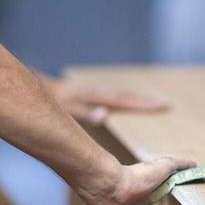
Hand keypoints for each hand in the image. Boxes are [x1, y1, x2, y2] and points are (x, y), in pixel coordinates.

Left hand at [41, 75, 169, 124]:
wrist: (36, 88)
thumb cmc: (50, 101)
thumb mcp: (67, 108)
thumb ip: (85, 112)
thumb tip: (105, 116)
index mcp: (96, 97)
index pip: (126, 101)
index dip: (146, 104)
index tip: (165, 105)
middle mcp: (97, 94)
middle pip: (127, 97)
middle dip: (147, 102)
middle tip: (167, 104)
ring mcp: (93, 95)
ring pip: (120, 97)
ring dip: (137, 101)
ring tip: (154, 104)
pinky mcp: (87, 97)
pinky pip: (111, 99)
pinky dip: (123, 102)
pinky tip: (125, 106)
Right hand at [85, 156, 195, 204]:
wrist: (109, 188)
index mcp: (128, 195)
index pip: (140, 195)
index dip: (147, 197)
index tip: (152, 199)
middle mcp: (139, 182)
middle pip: (156, 181)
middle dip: (165, 182)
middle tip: (176, 189)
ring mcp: (151, 174)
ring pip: (168, 172)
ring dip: (178, 173)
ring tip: (190, 177)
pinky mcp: (162, 168)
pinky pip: (179, 166)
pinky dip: (187, 166)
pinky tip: (196, 167)